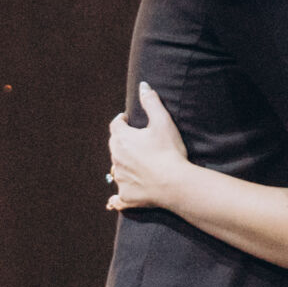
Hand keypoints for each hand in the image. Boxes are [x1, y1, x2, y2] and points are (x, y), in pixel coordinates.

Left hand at [106, 82, 190, 212]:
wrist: (174, 184)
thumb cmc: (169, 151)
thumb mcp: (162, 121)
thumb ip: (151, 101)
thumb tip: (143, 85)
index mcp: (122, 139)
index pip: (116, 124)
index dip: (121, 120)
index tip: (127, 119)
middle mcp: (116, 159)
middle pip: (114, 146)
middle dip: (121, 141)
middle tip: (133, 140)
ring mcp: (120, 179)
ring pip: (116, 169)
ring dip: (122, 165)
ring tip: (133, 165)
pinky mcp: (126, 196)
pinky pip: (117, 197)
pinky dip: (116, 197)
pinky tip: (112, 201)